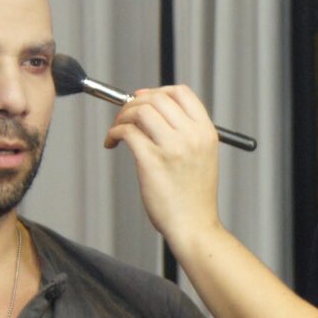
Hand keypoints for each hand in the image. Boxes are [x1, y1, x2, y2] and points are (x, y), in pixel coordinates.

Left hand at [104, 84, 223, 250]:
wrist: (194, 225)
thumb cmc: (193, 196)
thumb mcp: (201, 156)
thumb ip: (185, 132)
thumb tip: (152, 108)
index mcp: (206, 132)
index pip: (181, 93)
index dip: (158, 91)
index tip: (143, 99)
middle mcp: (191, 136)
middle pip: (157, 98)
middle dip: (134, 102)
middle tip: (124, 116)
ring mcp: (172, 148)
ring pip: (140, 111)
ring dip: (121, 117)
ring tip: (117, 131)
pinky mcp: (151, 161)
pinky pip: (126, 132)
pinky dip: (114, 133)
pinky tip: (112, 143)